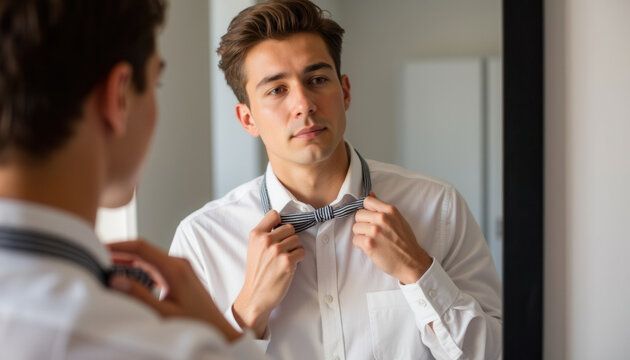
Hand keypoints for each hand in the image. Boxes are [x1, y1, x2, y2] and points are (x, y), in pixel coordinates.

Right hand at [106, 239, 241, 341]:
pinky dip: (137, 268)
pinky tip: (124, 275)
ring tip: (104, 264)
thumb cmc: (196, 325)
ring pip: (148, 258)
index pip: (141, 247)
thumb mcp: (164, 313)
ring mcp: (180, 269)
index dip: (118, 245)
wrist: (218, 331)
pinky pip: (154, 267)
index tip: (98, 246)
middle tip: (95, 255)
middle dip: (119, 251)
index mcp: (175, 268)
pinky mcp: (180, 276)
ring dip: (127, 260)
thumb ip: (139, 296)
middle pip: (143, 250)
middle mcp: (178, 263)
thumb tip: (115, 279)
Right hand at [233, 210, 304, 337]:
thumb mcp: (253, 248)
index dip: (279, 223)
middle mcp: (265, 240)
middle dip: (289, 238)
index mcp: (256, 234)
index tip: (279, 231)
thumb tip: (282, 223)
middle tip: (282, 251)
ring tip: (284, 259)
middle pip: (290, 228)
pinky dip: (299, 259)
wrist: (255, 295)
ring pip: (297, 240)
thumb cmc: (256, 272)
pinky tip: (289, 266)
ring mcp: (277, 251)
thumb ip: (264, 235)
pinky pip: (302, 252)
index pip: (274, 214)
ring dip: (295, 249)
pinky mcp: (287, 262)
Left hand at [352, 192, 432, 283]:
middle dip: (363, 223)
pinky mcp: (369, 244)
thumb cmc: (405, 242)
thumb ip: (383, 208)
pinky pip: (355, 240)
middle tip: (372, 232)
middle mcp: (382, 218)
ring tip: (373, 240)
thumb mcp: (398, 219)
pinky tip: (371, 247)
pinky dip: (361, 245)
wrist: (411, 261)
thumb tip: (371, 194)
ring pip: (355, 228)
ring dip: (361, 235)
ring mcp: (375, 231)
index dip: (366, 210)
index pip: (367, 201)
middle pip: (358, 214)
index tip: (369, 217)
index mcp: (390, 210)